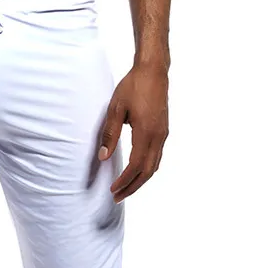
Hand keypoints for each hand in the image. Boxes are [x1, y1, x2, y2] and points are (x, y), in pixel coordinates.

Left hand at [98, 63, 168, 202]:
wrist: (154, 70)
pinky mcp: (163, 130)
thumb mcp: (115, 109)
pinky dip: (147, 170)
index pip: (136, 166)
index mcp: (146, 132)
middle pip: (148, 172)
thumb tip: (103, 157)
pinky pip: (157, 157)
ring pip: (154, 166)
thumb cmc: (133, 86)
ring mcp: (163, 134)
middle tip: (117, 197)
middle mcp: (158, 136)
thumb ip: (109, 134)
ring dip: (140, 180)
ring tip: (126, 189)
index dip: (124, 181)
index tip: (113, 190)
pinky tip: (136, 172)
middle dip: (132, 187)